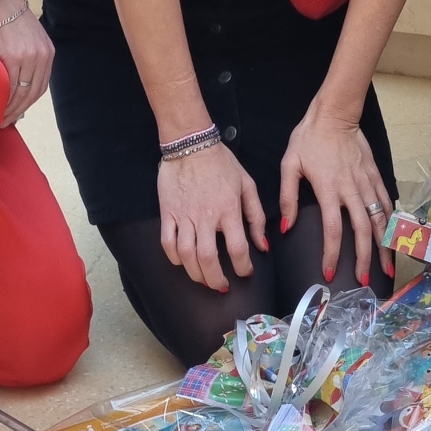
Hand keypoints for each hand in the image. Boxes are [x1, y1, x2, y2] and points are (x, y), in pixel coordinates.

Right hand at [0, 0, 53, 127]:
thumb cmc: (3, 17)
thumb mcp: (25, 36)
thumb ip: (26, 57)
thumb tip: (16, 82)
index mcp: (47, 51)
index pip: (41, 85)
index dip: (28, 102)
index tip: (17, 112)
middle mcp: (41, 55)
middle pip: (33, 93)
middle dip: (19, 110)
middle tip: (5, 122)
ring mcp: (28, 57)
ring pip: (21, 93)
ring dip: (10, 110)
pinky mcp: (12, 57)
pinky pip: (10, 86)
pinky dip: (3, 100)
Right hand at [158, 142, 267, 290]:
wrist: (191, 144)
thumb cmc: (222, 163)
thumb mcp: (247, 185)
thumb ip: (256, 216)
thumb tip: (263, 245)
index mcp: (228, 209)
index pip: (237, 248)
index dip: (243, 267)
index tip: (245, 272)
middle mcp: (205, 216)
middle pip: (208, 259)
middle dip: (215, 279)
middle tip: (221, 286)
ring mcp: (183, 215)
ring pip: (186, 255)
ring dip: (195, 273)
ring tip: (203, 279)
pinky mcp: (167, 213)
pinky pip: (167, 242)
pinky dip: (174, 258)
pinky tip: (183, 262)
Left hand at [280, 102, 393, 286]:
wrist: (335, 114)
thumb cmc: (309, 138)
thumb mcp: (290, 164)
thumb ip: (288, 197)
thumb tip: (285, 227)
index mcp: (329, 189)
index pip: (333, 229)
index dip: (332, 253)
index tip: (329, 271)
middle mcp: (351, 189)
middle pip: (363, 231)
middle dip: (365, 258)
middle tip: (364, 280)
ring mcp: (367, 182)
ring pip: (379, 219)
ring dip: (383, 245)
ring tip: (386, 267)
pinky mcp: (375, 175)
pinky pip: (386, 202)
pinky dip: (390, 221)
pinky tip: (392, 235)